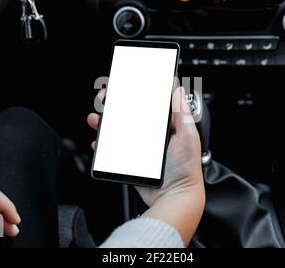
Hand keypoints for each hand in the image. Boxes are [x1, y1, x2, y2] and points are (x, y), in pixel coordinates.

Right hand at [88, 87, 204, 244]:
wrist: (175, 196)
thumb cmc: (186, 169)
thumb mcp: (187, 136)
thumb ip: (182, 113)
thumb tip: (178, 89)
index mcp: (167, 128)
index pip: (150, 107)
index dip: (137, 96)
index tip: (126, 88)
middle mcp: (152, 138)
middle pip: (130, 117)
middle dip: (115, 108)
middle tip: (105, 101)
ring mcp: (140, 151)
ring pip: (119, 133)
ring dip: (105, 124)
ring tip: (96, 119)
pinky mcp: (131, 163)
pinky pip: (115, 152)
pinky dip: (104, 146)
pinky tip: (99, 142)